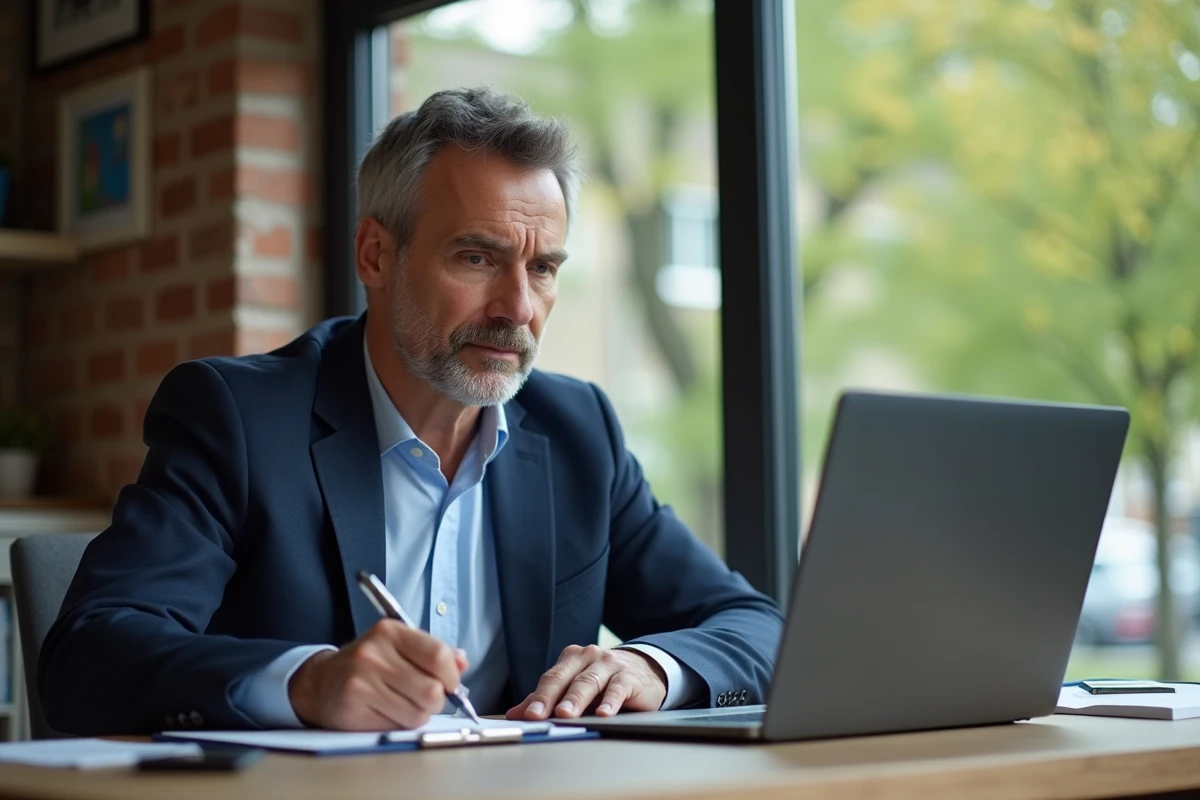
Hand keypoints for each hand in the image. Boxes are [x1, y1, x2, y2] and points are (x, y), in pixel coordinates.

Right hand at [288, 620, 467, 729]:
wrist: (320, 682)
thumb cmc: (368, 666)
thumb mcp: (399, 647)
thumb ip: (433, 653)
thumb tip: (462, 662)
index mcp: (390, 632)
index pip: (438, 655)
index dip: (452, 676)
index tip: (450, 683)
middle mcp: (374, 653)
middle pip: (432, 691)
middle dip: (436, 701)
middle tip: (423, 697)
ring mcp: (361, 680)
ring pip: (418, 714)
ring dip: (417, 715)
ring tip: (401, 704)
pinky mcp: (353, 707)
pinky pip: (396, 727)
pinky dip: (398, 725)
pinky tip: (384, 712)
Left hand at [506, 645, 666, 720]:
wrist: (644, 670)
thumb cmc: (603, 682)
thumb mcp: (574, 688)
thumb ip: (546, 699)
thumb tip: (516, 714)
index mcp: (571, 658)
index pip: (551, 678)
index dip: (538, 697)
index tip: (529, 716)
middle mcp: (589, 656)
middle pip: (566, 678)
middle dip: (551, 698)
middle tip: (540, 715)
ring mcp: (609, 664)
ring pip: (589, 681)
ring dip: (576, 699)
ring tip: (566, 715)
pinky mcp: (629, 676)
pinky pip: (618, 688)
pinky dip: (610, 701)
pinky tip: (604, 713)